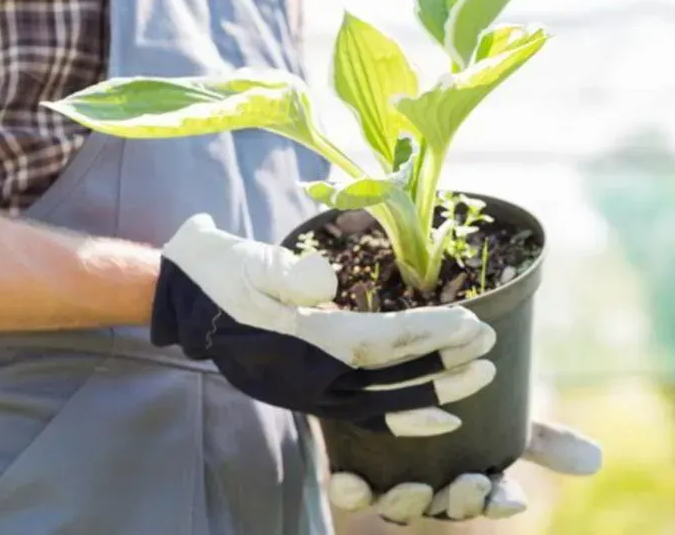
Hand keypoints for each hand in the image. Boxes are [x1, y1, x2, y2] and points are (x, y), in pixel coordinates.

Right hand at [150, 214, 496, 435]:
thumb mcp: (245, 260)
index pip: (380, 343)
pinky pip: (367, 412)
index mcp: (300, 343)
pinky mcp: (310, 392)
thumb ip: (284, 271)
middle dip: (445, 364)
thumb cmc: (220, 270)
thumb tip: (323, 281)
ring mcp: (310, 392)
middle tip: (492, 350)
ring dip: (435, 391)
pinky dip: (404, 415)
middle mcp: (309, 378)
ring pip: (385, 401)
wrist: (183, 297)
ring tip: (482, 377)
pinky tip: (436, 414)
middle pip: (393, 378)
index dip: (429, 335)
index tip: (473, 323)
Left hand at [327, 420, 601, 522]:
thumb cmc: (458, 405)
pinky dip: (351, 489)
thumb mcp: (504, 416)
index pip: (493, 499)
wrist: (399, 377)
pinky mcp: (354, 465)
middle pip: (448, 506)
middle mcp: (433, 486)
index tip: (511, 496)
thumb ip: (544, 438)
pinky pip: (350, 489)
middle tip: (469, 482)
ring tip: (415, 486)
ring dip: (409, 502)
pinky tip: (351, 479)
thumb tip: (598, 460)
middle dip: (461, 501)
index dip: (501, 502)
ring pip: (401, 505)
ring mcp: (392, 479)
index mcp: (472, 478)